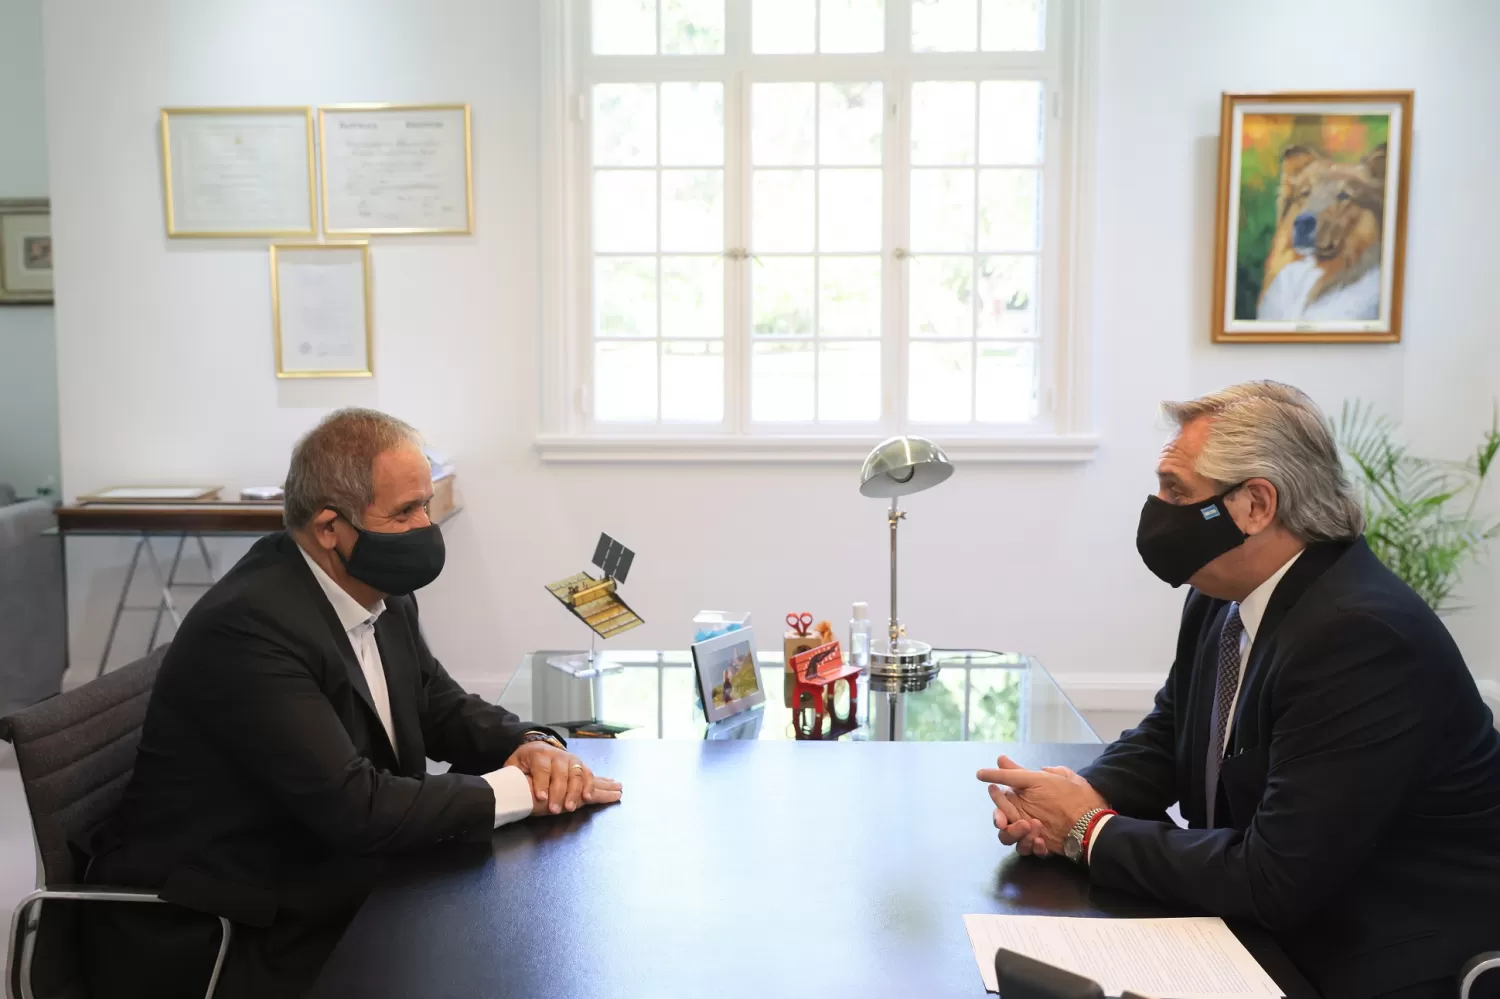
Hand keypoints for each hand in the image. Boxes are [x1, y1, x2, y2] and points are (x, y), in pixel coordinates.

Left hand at [505, 741, 621, 813]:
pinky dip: (590, 786)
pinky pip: (588, 775)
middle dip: (559, 793)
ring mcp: (570, 759)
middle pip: (561, 773)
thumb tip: (512, 788)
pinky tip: (589, 797)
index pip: (542, 769)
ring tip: (571, 807)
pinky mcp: (579, 765)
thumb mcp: (514, 765)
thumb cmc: (525, 762)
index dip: (542, 783)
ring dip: (576, 792)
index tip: (541, 798)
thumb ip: (513, 775)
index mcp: (539, 754)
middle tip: (555, 810)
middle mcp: (557, 755)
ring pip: (577, 774)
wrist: (538, 747)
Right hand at [977, 755, 1107, 855]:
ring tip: (1033, 827)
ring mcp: (1032, 833)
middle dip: (1002, 822)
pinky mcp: (1042, 846)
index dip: (996, 802)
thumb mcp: (1047, 778)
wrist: (1095, 818)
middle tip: (1006, 822)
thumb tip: (1002, 759)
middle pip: (1002, 824)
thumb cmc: (1070, 796)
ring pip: (1011, 839)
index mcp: (1023, 799)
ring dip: (1017, 835)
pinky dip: (1033, 846)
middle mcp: (1023, 816)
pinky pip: (1030, 850)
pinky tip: (1042, 841)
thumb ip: (1021, 771)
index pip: (1002, 803)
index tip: (994, 793)